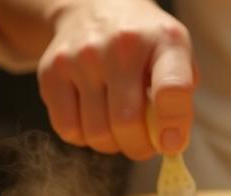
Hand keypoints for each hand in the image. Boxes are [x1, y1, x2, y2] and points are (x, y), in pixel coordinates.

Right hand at [37, 0, 195, 159]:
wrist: (93, 8)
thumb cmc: (144, 47)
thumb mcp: (174, 58)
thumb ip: (179, 101)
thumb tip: (168, 145)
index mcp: (164, 40)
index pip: (172, 88)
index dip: (173, 124)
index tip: (171, 144)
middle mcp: (121, 45)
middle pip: (126, 123)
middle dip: (139, 147)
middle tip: (143, 145)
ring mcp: (81, 57)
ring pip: (96, 133)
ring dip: (111, 145)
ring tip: (118, 129)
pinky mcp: (51, 72)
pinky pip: (68, 130)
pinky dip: (83, 138)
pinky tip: (92, 119)